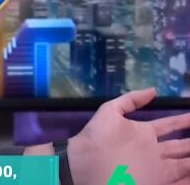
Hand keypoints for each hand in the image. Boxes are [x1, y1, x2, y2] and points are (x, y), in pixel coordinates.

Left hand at [68, 88, 189, 184]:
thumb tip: (154, 90)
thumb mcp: (110, 112)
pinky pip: (179, 179)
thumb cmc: (97, 137)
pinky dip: (189, 176)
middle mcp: (153, 151)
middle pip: (181, 145)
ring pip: (184, 162)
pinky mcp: (158, 180)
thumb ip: (130, 100)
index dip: (183, 121)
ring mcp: (156, 167)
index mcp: (144, 134)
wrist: (85, 163)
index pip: (170, 126)